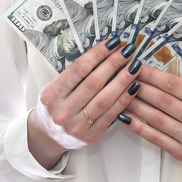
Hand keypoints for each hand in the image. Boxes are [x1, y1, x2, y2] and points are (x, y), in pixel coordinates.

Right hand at [27, 38, 140, 168]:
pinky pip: (111, 115)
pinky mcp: (90, 136)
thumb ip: (74, 75)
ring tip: (134, 67)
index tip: (112, 43)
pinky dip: (124, 99)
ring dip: (122, 81)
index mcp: (50, 96)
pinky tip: (133, 87)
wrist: (47, 138)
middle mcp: (62, 112)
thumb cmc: (53, 108)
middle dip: (113, 64)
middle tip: (127, 51)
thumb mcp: (54, 89)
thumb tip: (103, 54)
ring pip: (104, 99)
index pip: (78, 69)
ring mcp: (76, 126)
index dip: (97, 54)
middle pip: (93, 83)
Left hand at [122, 64, 181, 166]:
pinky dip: (138, 126)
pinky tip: (126, 117)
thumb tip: (151, 77)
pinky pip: (155, 138)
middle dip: (140, 87)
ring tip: (121, 94)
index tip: (137, 67)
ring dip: (135, 105)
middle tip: (124, 77)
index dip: (152, 75)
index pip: (173, 85)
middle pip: (163, 101)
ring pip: (156, 118)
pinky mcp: (181, 153)